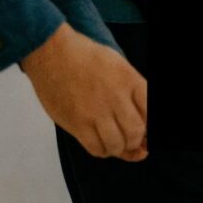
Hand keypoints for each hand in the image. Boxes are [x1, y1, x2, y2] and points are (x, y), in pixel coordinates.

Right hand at [20, 24, 148, 160]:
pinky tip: (102, 144)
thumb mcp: (119, 65)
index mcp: (129, 80)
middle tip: (132, 140)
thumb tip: (144, 121)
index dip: (151, 129)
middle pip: (136, 133)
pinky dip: (103, 151)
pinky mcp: (76, 122)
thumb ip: (133, 90)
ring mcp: (94, 111)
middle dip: (137, 141)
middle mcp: (114, 97)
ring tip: (116, 142)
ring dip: (120, 148)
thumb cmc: (85, 56)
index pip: (151, 113)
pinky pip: (96, 148)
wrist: (51, 52)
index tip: (148, 133)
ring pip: (117, 145)